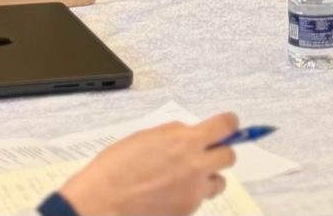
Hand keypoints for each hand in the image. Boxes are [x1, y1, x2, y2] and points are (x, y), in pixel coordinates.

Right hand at [57, 113, 238, 215]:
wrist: (102, 202)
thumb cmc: (116, 167)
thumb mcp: (147, 137)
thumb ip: (174, 134)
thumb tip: (190, 134)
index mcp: (185, 140)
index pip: (225, 126)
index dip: (229, 124)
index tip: (227, 126)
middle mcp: (196, 165)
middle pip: (229, 156)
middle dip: (219, 153)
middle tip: (203, 154)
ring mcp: (194, 190)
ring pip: (218, 181)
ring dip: (207, 177)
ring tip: (184, 178)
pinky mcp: (188, 210)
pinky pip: (200, 198)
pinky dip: (191, 194)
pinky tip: (170, 193)